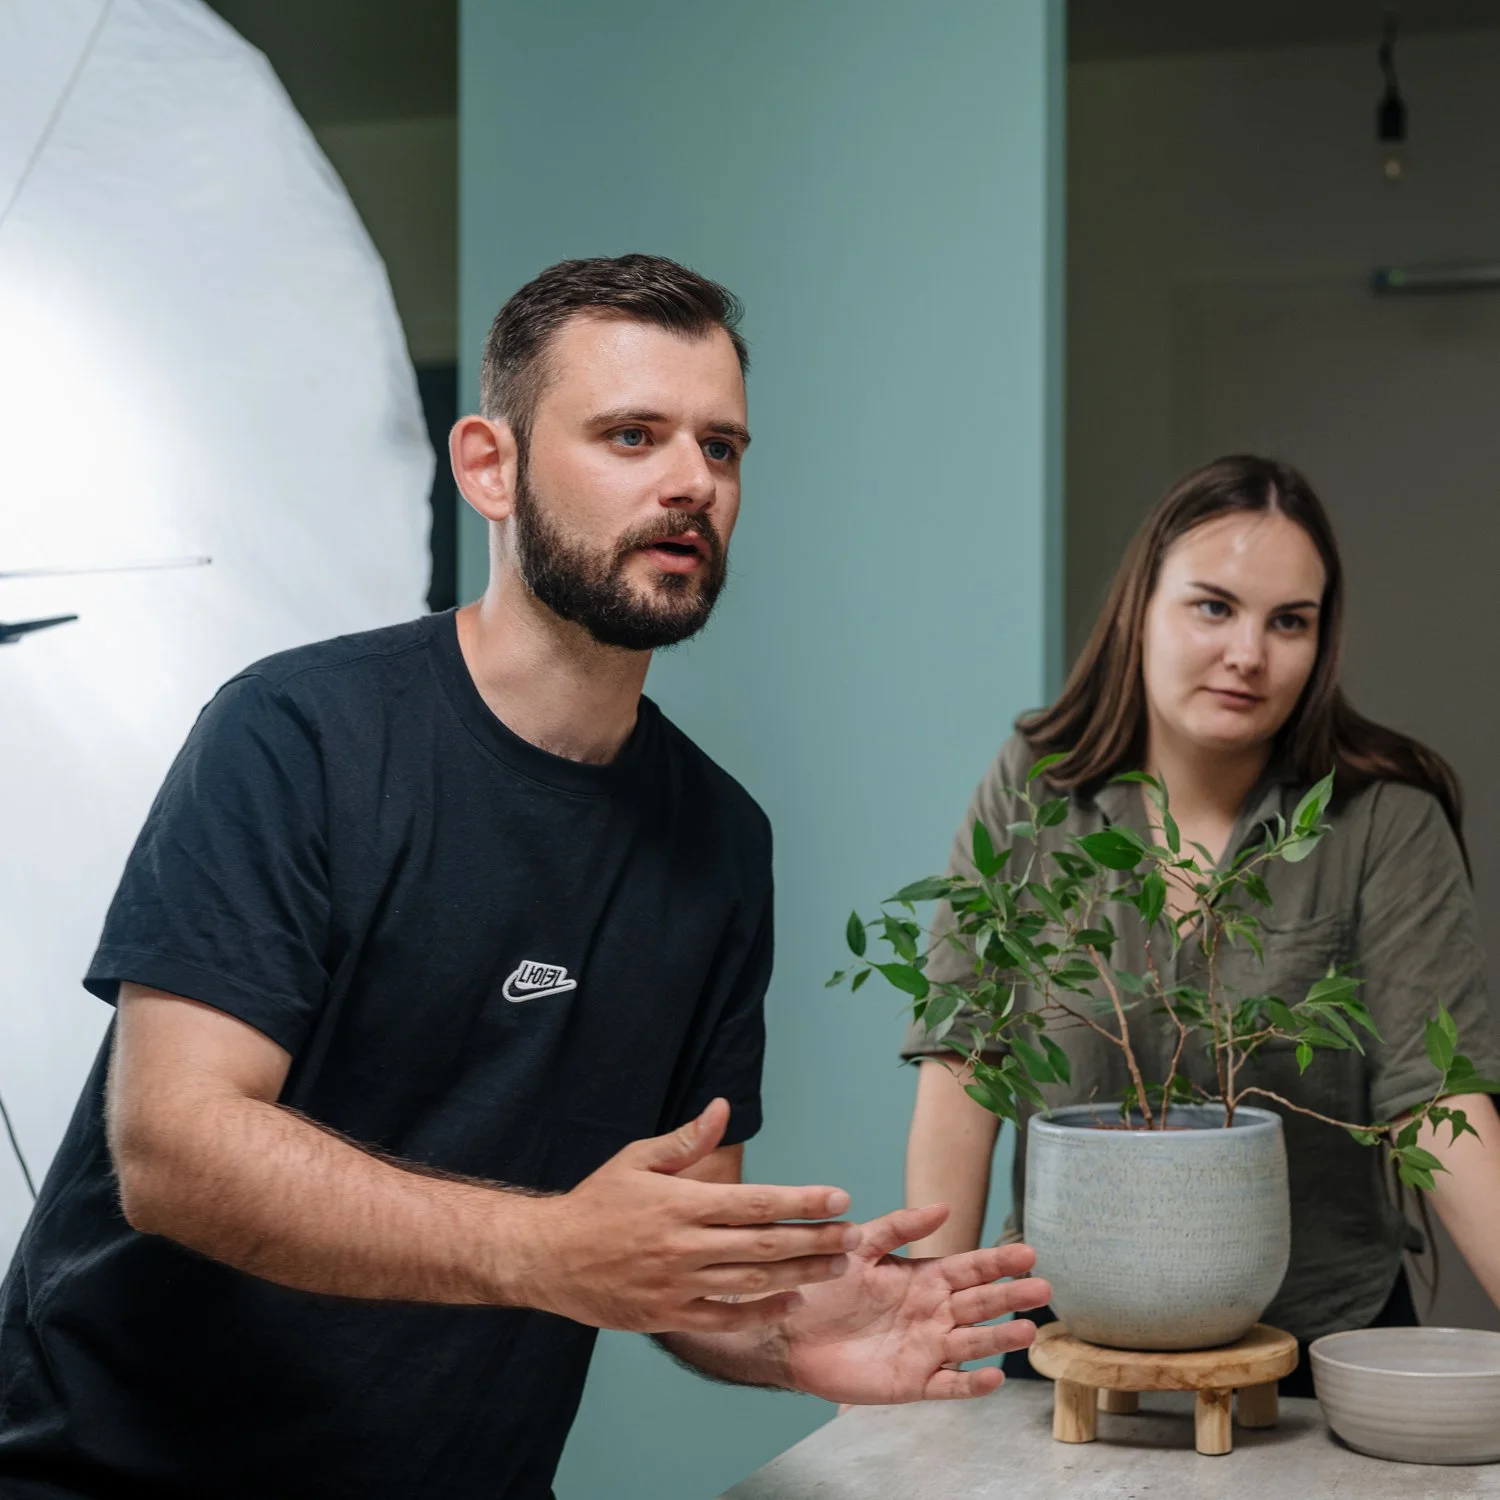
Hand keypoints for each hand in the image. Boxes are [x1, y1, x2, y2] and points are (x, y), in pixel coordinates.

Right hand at [525, 1099, 857, 1333]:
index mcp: (681, 1203)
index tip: (838, 1198)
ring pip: (752, 1283)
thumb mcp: (638, 1160)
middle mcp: (684, 1246)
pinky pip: (725, 1318)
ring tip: (837, 1266)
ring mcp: (678, 1285)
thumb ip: (686, 1140)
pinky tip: (792, 1302)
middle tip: (853, 1236)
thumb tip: (723, 1108)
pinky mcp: (669, 1315)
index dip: (802, 1201)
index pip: (755, 1202)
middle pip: (764, 1245)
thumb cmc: (597, 1203)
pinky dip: (762, 1312)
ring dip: (800, 1275)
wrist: (549, 1257)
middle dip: (815, 1240)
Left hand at [780, 1206, 1049, 1403]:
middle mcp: (932, 1314)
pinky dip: (971, 1383)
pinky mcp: (912, 1382)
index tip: (1028, 1254)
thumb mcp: (860, 1248)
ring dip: (1000, 1337)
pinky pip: (948, 1384)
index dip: (997, 1262)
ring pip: (972, 1343)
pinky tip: (993, 1377)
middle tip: (1043, 1289)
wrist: (788, 1331)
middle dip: (1011, 1296)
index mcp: (922, 1279)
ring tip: (1029, 1330)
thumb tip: (941, 1206)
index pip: (969, 1269)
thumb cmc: (823, 1287)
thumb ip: (898, 1228)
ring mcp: (925, 1349)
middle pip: (980, 1304)